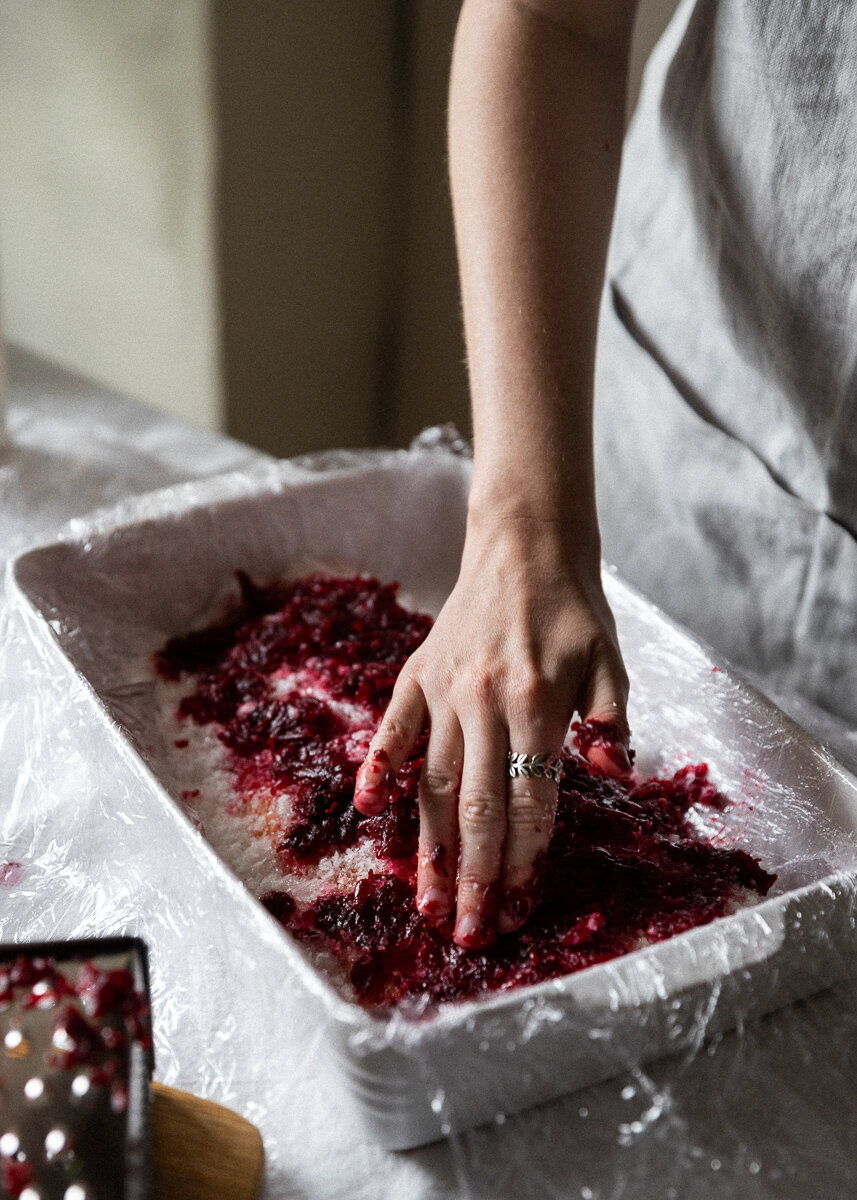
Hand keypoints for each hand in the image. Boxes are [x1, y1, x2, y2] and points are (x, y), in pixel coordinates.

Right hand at [353, 511, 630, 948]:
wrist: (525, 548)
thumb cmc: (575, 611)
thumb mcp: (611, 662)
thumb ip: (613, 721)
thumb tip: (616, 774)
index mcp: (537, 701)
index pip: (529, 799)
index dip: (523, 860)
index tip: (517, 908)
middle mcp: (483, 701)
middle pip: (477, 807)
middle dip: (475, 877)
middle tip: (468, 932)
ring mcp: (443, 689)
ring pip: (432, 783)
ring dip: (430, 847)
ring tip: (425, 901)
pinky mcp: (416, 675)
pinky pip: (393, 731)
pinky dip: (377, 770)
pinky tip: (367, 811)